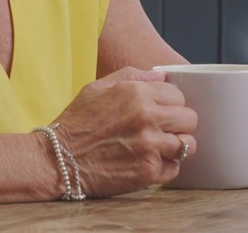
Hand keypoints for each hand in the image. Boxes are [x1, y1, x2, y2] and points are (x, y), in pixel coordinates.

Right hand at [50, 67, 197, 196]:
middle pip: (190, 119)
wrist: (57, 160)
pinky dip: (165, 167)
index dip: (171, 104)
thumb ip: (132, 76)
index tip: (162, 111)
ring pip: (187, 144)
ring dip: (176, 146)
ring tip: (159, 147)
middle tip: (164, 130)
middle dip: (179, 124)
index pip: (179, 95)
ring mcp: (150, 147)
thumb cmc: (76, 123)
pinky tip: (149, 162)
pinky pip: (174, 168)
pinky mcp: (147, 172)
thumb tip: (161, 75)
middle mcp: (147, 118)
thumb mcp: (98, 87)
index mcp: (137, 94)